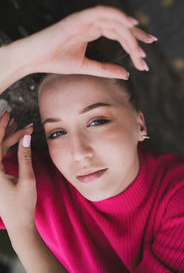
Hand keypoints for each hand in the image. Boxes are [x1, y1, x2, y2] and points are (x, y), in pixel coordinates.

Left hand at [0, 110, 35, 232]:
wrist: (19, 223)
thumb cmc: (23, 205)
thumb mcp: (27, 180)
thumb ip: (25, 157)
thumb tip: (25, 137)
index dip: (1, 128)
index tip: (6, 114)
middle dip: (3, 129)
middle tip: (10, 114)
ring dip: (7, 136)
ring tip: (16, 123)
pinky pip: (1, 156)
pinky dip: (8, 146)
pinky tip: (16, 138)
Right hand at [11, 5, 156, 79]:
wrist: (34, 59)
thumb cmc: (56, 61)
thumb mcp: (86, 67)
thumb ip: (106, 69)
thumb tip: (126, 74)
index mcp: (92, 31)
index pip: (118, 33)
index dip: (133, 41)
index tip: (144, 54)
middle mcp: (91, 23)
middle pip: (120, 26)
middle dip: (136, 37)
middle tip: (148, 51)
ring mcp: (85, 20)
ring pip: (114, 21)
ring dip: (129, 32)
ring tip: (142, 46)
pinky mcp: (77, 19)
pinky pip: (100, 12)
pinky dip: (115, 15)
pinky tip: (130, 23)